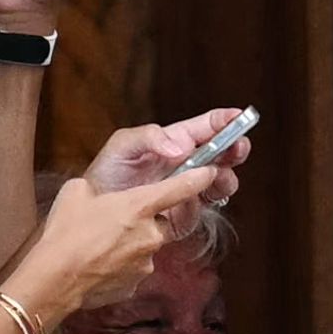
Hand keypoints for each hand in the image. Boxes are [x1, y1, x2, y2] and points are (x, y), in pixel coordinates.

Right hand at [6, 171, 215, 319]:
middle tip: (114, 222)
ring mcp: (147, 260)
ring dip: (130, 243)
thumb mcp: (76, 192)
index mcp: (139, 205)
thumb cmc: (64, 233)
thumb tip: (97, 193)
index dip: (198, 178)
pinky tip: (100, 264)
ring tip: (100, 246)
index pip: (180, 188)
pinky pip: (135, 267)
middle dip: (143, 220)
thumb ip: (98, 189)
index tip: (210, 171)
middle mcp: (151, 233)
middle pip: (160, 221)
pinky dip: (122, 264)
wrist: (55, 279)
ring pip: (146, 246)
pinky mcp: (138, 282)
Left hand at [83, 109, 251, 239]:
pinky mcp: (185, 215)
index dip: (225, 121)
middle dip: (235, 148)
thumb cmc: (105, 175)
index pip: (206, 127)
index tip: (240, 117)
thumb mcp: (122, 146)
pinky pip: (203, 209)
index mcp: (175, 141)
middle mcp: (187, 164)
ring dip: (225, 178)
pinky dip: (200, 204)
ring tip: (215, 177)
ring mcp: (189, 189)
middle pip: (223, 153)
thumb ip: (150, 138)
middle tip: (237, 147)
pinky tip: (187, 201)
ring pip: (221, 181)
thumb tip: (182, 147)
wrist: (92, 216)